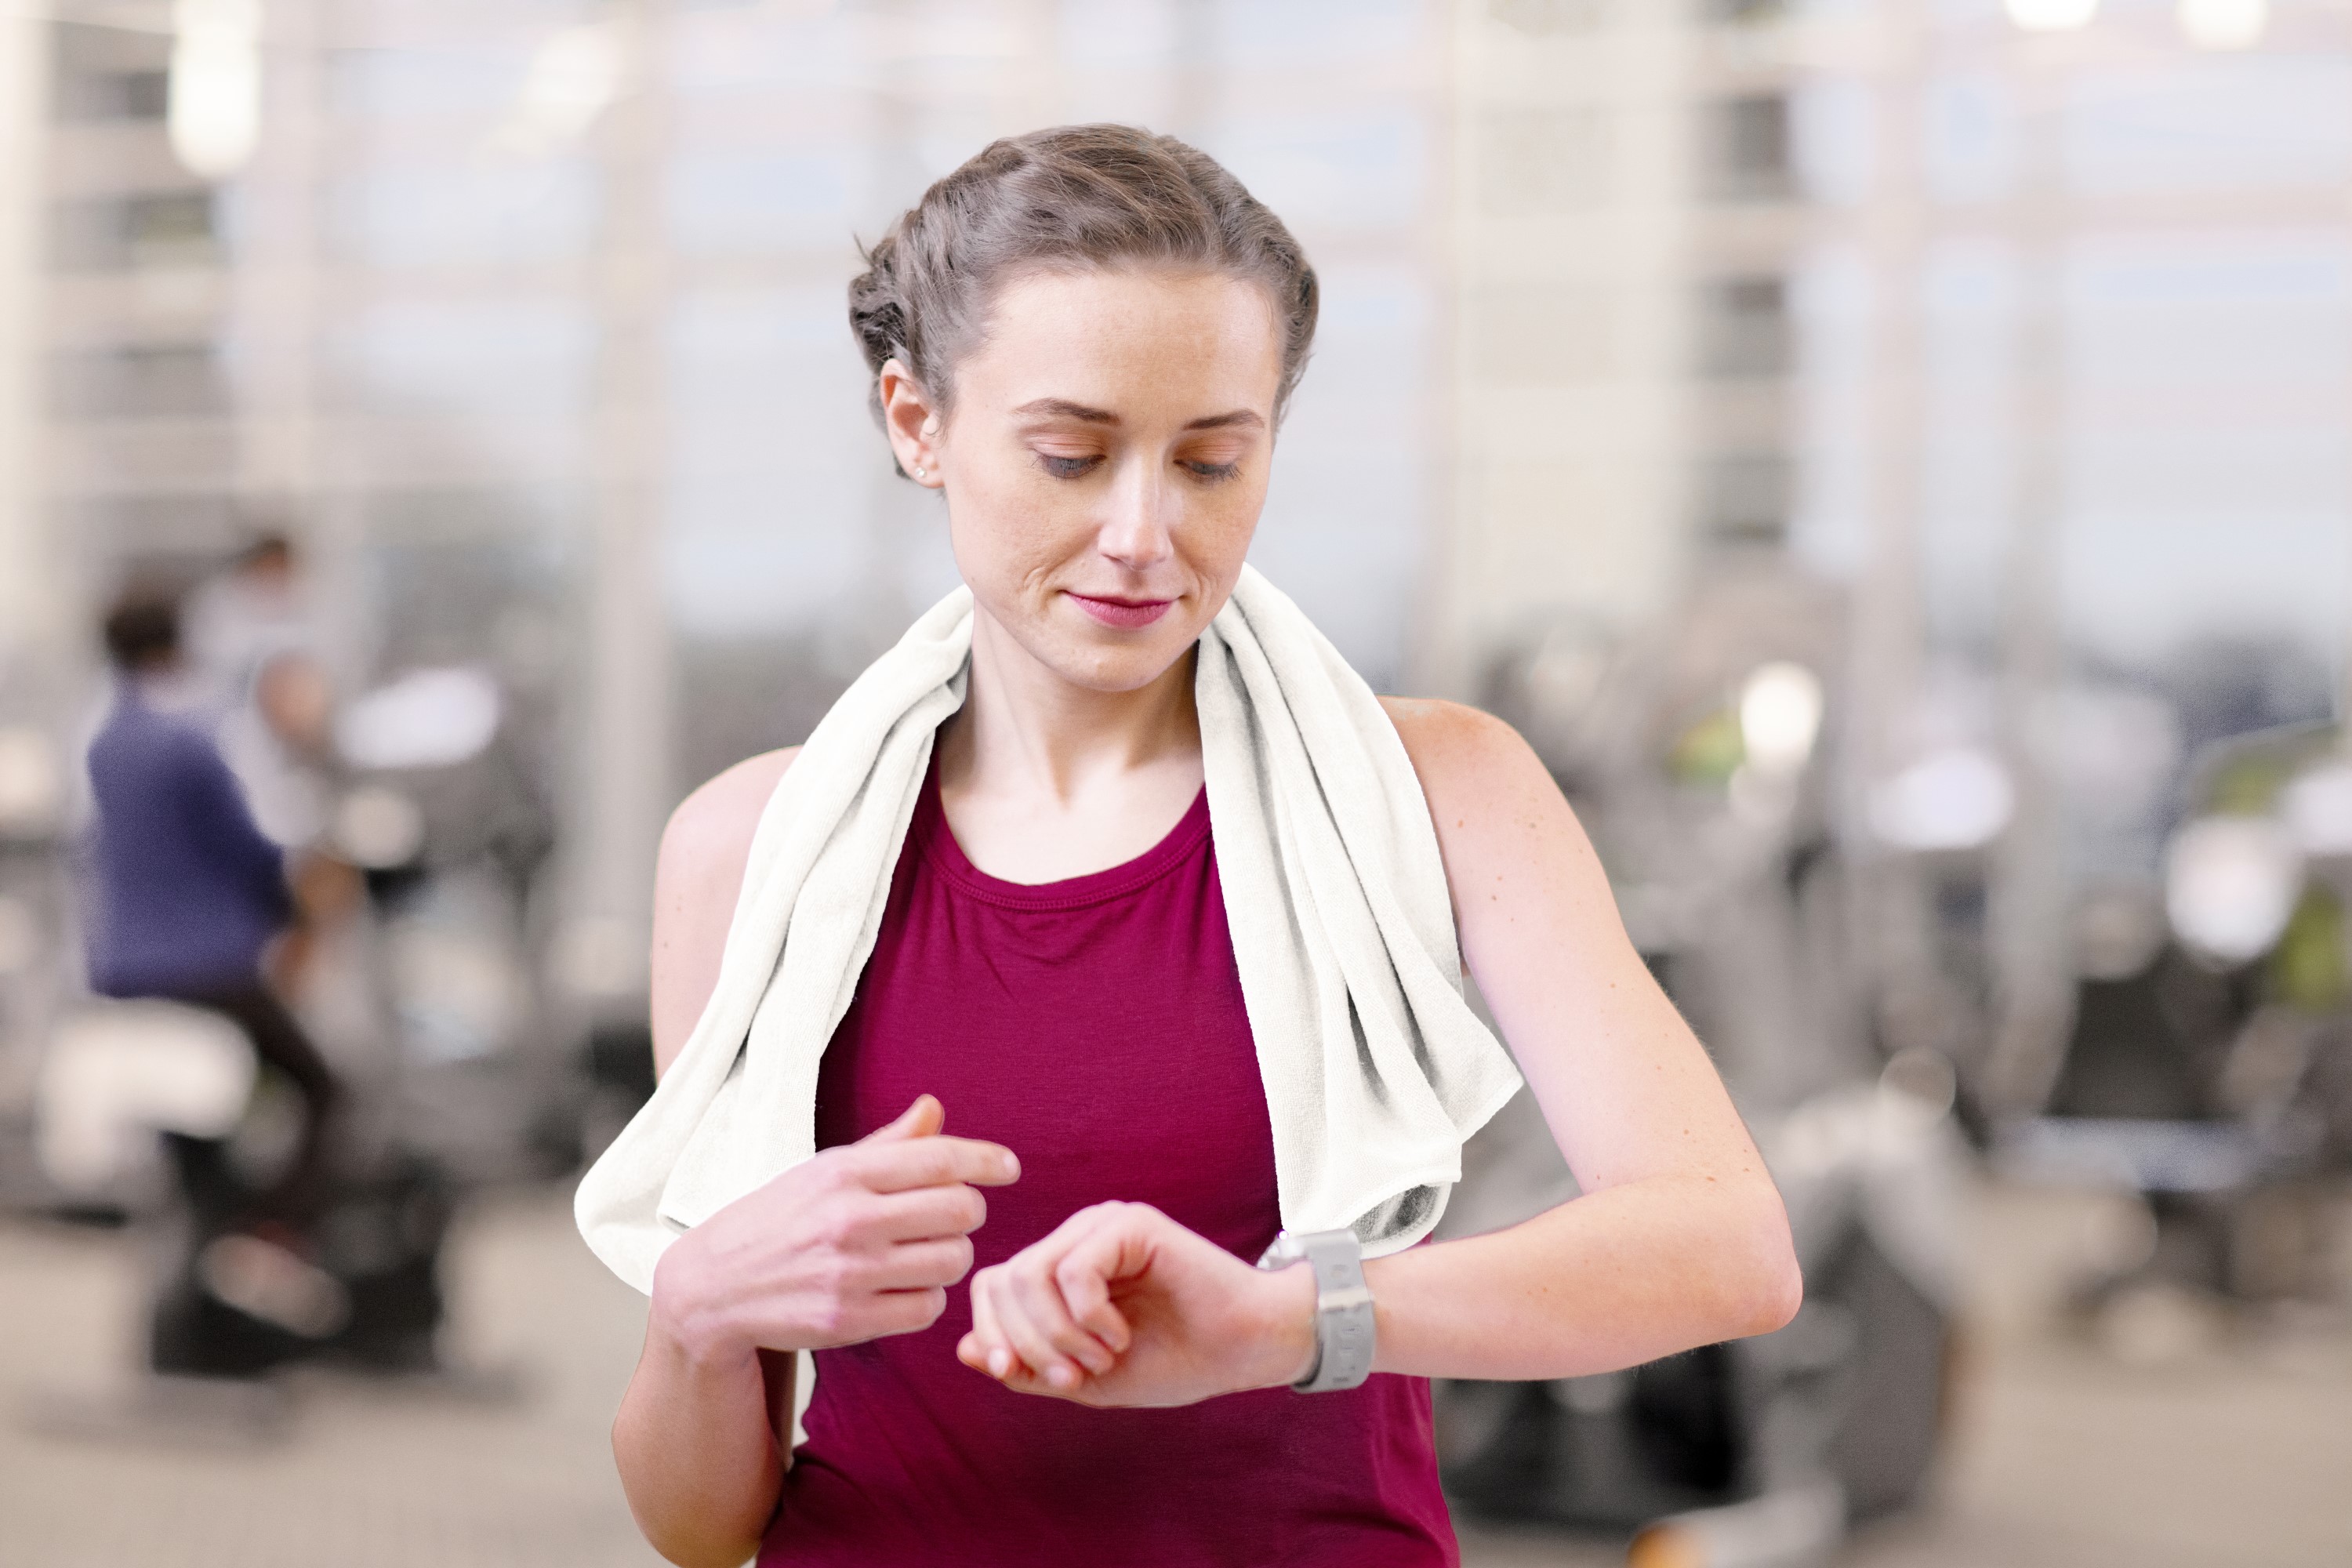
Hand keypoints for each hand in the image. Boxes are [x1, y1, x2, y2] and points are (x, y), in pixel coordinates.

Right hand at [650, 1093, 1019, 1367]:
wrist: (713, 1287)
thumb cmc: (779, 1218)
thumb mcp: (824, 1170)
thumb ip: (888, 1144)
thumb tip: (935, 1107)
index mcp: (844, 1171)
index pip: (940, 1159)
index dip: (986, 1160)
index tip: (1008, 1166)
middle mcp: (849, 1219)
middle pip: (961, 1210)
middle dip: (968, 1212)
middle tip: (949, 1216)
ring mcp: (849, 1273)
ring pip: (952, 1261)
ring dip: (951, 1256)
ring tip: (924, 1252)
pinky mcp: (847, 1321)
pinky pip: (928, 1308)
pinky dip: (928, 1298)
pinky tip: (905, 1287)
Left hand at [956, 1201, 1318, 1407]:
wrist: (1243, 1348)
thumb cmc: (1172, 1360)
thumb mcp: (1085, 1377)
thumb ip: (1028, 1366)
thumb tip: (966, 1350)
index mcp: (1059, 1269)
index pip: (991, 1286)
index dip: (992, 1333)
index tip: (1015, 1374)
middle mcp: (1075, 1238)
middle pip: (1005, 1280)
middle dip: (1030, 1343)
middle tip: (1074, 1377)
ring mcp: (1102, 1225)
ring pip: (1033, 1273)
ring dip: (1061, 1334)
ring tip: (1102, 1357)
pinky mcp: (1131, 1224)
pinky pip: (1075, 1269)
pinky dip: (1089, 1316)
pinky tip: (1119, 1336)